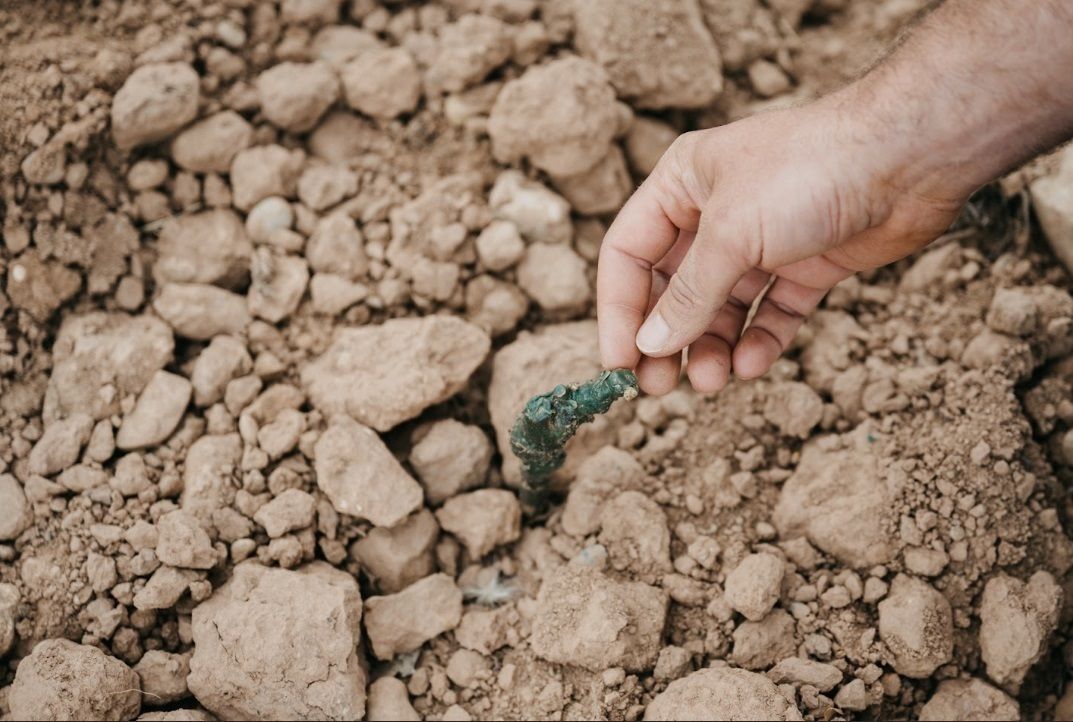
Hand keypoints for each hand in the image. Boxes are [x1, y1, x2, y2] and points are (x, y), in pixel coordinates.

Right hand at [597, 98, 966, 395]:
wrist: (910, 155)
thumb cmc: (810, 170)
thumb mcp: (731, 234)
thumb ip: (689, 295)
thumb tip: (650, 347)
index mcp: (681, 185)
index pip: (628, 254)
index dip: (618, 310)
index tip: (619, 363)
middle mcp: (715, 212)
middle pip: (672, 286)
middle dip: (666, 338)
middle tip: (659, 388)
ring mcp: (763, 239)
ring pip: (721, 306)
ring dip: (711, 346)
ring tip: (713, 382)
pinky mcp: (807, 263)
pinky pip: (771, 311)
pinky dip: (760, 339)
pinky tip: (753, 364)